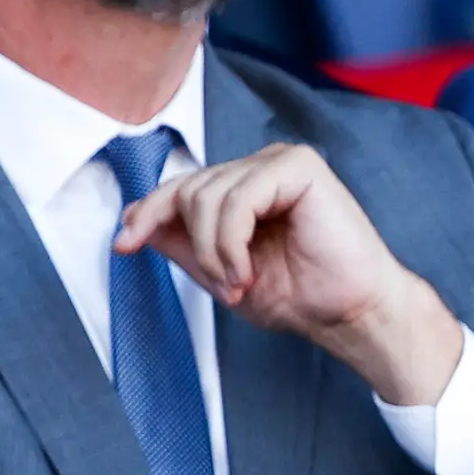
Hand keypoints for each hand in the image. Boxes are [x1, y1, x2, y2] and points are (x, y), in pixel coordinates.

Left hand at [111, 140, 462, 402]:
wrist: (350, 312)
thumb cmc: (297, 294)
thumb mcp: (218, 271)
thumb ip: (181, 243)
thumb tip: (132, 222)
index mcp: (240, 188)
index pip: (177, 188)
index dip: (145, 214)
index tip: (124, 245)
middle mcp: (257, 168)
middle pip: (185, 191)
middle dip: (196, 248)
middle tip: (225, 286)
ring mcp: (278, 162)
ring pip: (205, 197)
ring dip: (214, 252)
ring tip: (239, 281)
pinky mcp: (299, 166)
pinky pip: (236, 200)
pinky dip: (231, 242)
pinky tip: (248, 269)